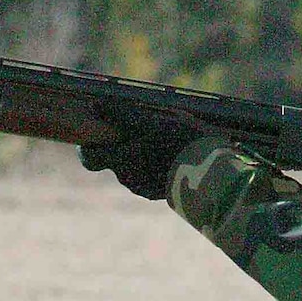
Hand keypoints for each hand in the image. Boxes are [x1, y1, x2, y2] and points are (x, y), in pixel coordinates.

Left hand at [77, 110, 200, 199]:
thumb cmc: (179, 143)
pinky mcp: (162, 194)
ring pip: (136, 167)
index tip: (101, 131)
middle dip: (125, 145)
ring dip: (145, 154)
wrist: (212, 174)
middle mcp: (128, 178)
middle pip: (115, 159)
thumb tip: (95, 106)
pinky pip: (153, 177)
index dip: (90, 145)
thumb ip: (121, 115)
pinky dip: (159, 166)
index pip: (89, 157)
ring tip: (168, 139)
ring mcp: (145, 188)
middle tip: (145, 128)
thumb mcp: (152, 122)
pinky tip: (177, 154)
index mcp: (121, 160)